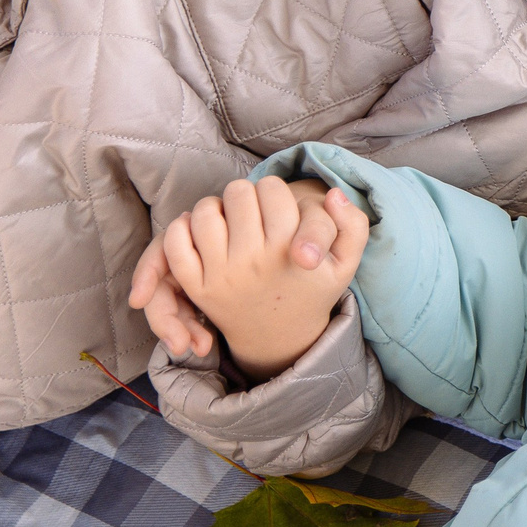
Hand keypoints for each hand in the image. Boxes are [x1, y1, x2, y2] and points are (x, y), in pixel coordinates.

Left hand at [149, 176, 364, 379]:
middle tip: (252, 209)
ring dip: (216, 207)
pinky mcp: (197, 287)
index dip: (274, 189)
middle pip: (238, 193)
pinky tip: (202, 230)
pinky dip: (182, 228)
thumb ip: (352, 224)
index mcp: (288, 250)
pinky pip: (175, 243)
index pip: (272, 189)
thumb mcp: (346, 263)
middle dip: (246, 193)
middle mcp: (253, 260)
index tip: (278, 204)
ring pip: (205, 213)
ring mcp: (221, 274)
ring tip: (228, 218)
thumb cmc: (312, 291)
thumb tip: (334, 194)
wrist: (280, 337)